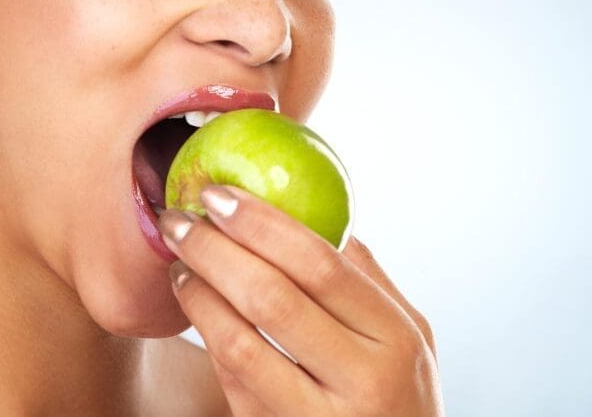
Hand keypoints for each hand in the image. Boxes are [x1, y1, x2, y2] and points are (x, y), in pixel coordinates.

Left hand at [158, 185, 441, 416]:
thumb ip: (372, 285)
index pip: (323, 266)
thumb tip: (326, 219)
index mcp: (398, 339)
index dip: (264, 224)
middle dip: (216, 250)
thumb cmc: (402, 400)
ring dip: (199, 296)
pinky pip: (233, 383)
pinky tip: (197, 311)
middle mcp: (365, 380)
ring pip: (240, 344)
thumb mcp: (412, 343)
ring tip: (179, 265)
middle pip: (274, 298)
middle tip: (179, 220)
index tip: (220, 195)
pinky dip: (208, 340)